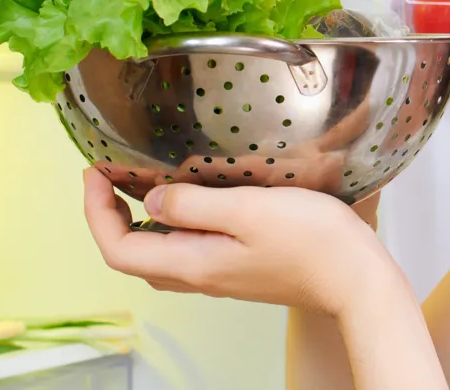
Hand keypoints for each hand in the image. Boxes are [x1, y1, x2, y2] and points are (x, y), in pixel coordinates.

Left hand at [83, 168, 396, 316]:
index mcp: (193, 262)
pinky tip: (187, 201)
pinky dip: (168, 225)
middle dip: (107, 217)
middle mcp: (199, 276)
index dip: (94, 211)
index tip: (94, 171)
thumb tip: (151, 199)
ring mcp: (219, 276)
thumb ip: (194, 204)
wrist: (355, 278)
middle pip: (131, 255)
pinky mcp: (238, 269)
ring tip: (138, 184)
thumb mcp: (248, 210)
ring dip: (136, 222)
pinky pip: (184, 251)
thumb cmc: (311, 241)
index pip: (117, 248)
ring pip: (156, 255)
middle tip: (108, 176)